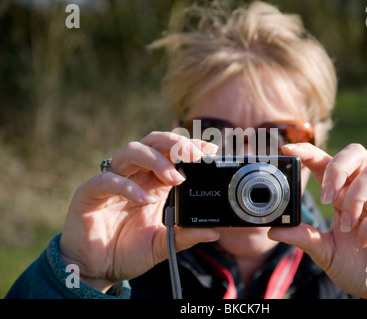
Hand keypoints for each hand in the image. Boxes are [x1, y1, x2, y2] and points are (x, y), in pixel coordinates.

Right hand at [59, 132, 219, 291]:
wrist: (96, 270)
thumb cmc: (127, 252)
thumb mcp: (161, 244)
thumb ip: (185, 236)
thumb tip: (213, 232)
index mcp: (152, 182)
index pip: (171, 154)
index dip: (189, 147)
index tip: (210, 150)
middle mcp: (133, 176)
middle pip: (153, 143)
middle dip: (175, 144)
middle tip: (194, 156)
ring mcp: (111, 182)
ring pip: (131, 151)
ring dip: (156, 160)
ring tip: (175, 179)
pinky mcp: (90, 194)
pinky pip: (107, 180)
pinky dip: (127, 186)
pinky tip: (146, 199)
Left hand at [269, 143, 366, 297]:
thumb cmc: (357, 267)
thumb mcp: (325, 252)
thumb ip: (303, 238)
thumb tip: (273, 230)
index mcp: (343, 194)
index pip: (327, 162)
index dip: (309, 151)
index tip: (289, 148)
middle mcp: (366, 191)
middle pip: (356, 153)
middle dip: (337, 168)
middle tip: (327, 198)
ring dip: (355, 196)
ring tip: (348, 225)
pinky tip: (363, 240)